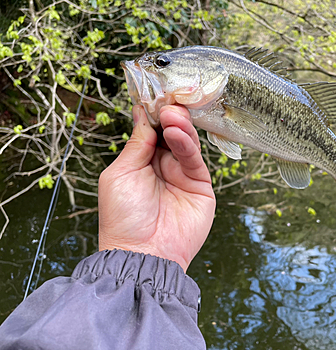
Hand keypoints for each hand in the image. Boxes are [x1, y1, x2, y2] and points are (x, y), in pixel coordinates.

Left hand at [98, 105, 215, 271]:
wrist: (143, 254)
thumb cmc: (123, 218)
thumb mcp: (120, 174)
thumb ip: (136, 144)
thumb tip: (141, 113)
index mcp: (141, 163)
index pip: (151, 131)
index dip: (153, 114)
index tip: (154, 95)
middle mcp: (163, 167)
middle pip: (171, 133)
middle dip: (168, 116)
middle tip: (166, 104)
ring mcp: (182, 175)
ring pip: (185, 142)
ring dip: (178, 126)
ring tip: (171, 116)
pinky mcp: (200, 185)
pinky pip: (195, 159)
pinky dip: (187, 144)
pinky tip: (177, 133)